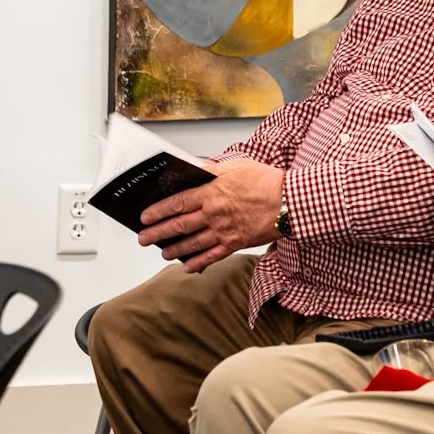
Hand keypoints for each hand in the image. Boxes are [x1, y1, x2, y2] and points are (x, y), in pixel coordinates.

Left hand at [138, 158, 285, 272]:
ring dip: (174, 249)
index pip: (178, 203)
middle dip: (158, 233)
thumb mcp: (237, 166)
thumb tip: (192, 168)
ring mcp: (225, 231)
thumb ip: (212, 169)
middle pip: (180, 226)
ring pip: (193, 243)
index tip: (145, 217)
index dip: (159, 211)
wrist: (289, 201)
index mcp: (213, 193)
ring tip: (162, 252)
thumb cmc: (266, 181)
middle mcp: (215, 214)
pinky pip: (212, 256)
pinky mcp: (236, 243)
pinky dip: (198, 263)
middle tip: (143, 239)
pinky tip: (187, 267)